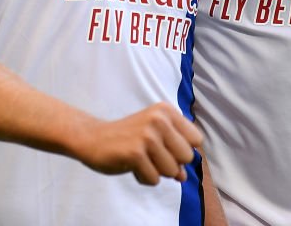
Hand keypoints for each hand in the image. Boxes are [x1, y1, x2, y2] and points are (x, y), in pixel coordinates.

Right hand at [71, 103, 201, 185]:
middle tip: (152, 156)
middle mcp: (159, 119)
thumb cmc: (127, 137)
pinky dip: (144, 178)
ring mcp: (147, 136)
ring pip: (172, 171)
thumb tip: (184, 176)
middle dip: (172, 163)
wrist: (93, 138)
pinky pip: (154, 179)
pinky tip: (131, 166)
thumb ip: (173, 153)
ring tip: (141, 160)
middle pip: (188, 156)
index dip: (184, 150)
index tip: (167, 148)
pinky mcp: (135, 153)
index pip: (196, 139)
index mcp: (166, 111)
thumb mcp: (154, 137)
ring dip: (157, 172)